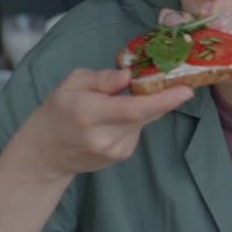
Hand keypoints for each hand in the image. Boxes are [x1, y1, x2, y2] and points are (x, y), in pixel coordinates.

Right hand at [19, 68, 191, 180]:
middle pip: (145, 115)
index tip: (186, 90)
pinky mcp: (120, 156)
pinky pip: (138, 130)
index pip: (133, 109)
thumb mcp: (72, 83)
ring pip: (144, 121)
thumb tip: (130, 75)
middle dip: (165, 98)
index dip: (163, 100)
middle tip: (179, 83)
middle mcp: (102, 137)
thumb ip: (103, 78)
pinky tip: (115, 120)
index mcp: (87, 113)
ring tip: (118, 103)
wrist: (46, 151)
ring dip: (143, 108)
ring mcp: (113, 151)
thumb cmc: (59, 110)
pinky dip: (135, 120)